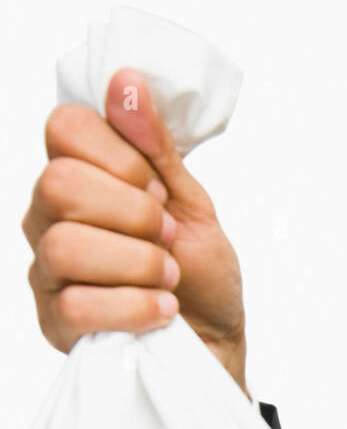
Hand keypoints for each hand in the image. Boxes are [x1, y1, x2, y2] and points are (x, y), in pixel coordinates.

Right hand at [22, 67, 248, 395]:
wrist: (217, 346)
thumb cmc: (202, 277)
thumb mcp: (191, 205)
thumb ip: (156, 148)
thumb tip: (126, 82)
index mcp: (80, 177)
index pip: (65, 128)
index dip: (121, 157)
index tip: (160, 191)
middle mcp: (50, 219)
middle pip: (59, 185)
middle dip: (133, 213)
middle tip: (167, 238)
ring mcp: (48, 272)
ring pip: (65, 246)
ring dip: (136, 263)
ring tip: (168, 279)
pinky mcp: (58, 324)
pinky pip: (77, 305)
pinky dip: (133, 307)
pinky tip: (162, 312)